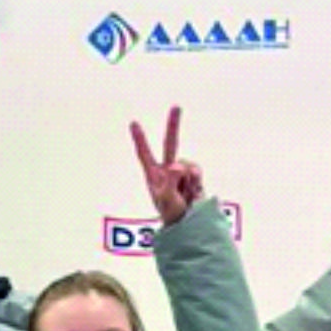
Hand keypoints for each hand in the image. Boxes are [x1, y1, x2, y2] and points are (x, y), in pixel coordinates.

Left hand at [131, 107, 204, 226]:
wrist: (188, 224)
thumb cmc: (171, 215)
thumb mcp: (167, 200)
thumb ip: (171, 181)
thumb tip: (176, 166)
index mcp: (153, 176)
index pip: (145, 155)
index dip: (140, 140)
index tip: (134, 123)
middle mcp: (166, 171)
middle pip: (170, 143)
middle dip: (173, 125)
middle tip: (176, 106)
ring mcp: (180, 172)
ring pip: (186, 163)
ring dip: (188, 179)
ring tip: (184, 195)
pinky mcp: (193, 176)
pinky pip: (196, 170)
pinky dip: (196, 180)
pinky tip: (193, 192)